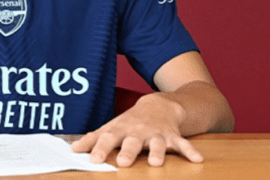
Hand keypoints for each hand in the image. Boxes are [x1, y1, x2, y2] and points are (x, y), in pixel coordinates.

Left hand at [70, 93, 203, 166]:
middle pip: (133, 142)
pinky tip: (197, 159)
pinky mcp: (173, 137)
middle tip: (123, 163)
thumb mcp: (112, 127)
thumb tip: (72, 149)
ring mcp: (157, 134)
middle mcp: (139, 131)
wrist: (159, 105)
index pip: (108, 138)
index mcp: (121, 130)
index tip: (93, 159)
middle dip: (129, 151)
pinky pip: (183, 145)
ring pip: (158, 144)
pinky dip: (190, 151)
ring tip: (156, 163)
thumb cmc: (130, 122)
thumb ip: (93, 139)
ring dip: (157, 152)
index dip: (100, 148)